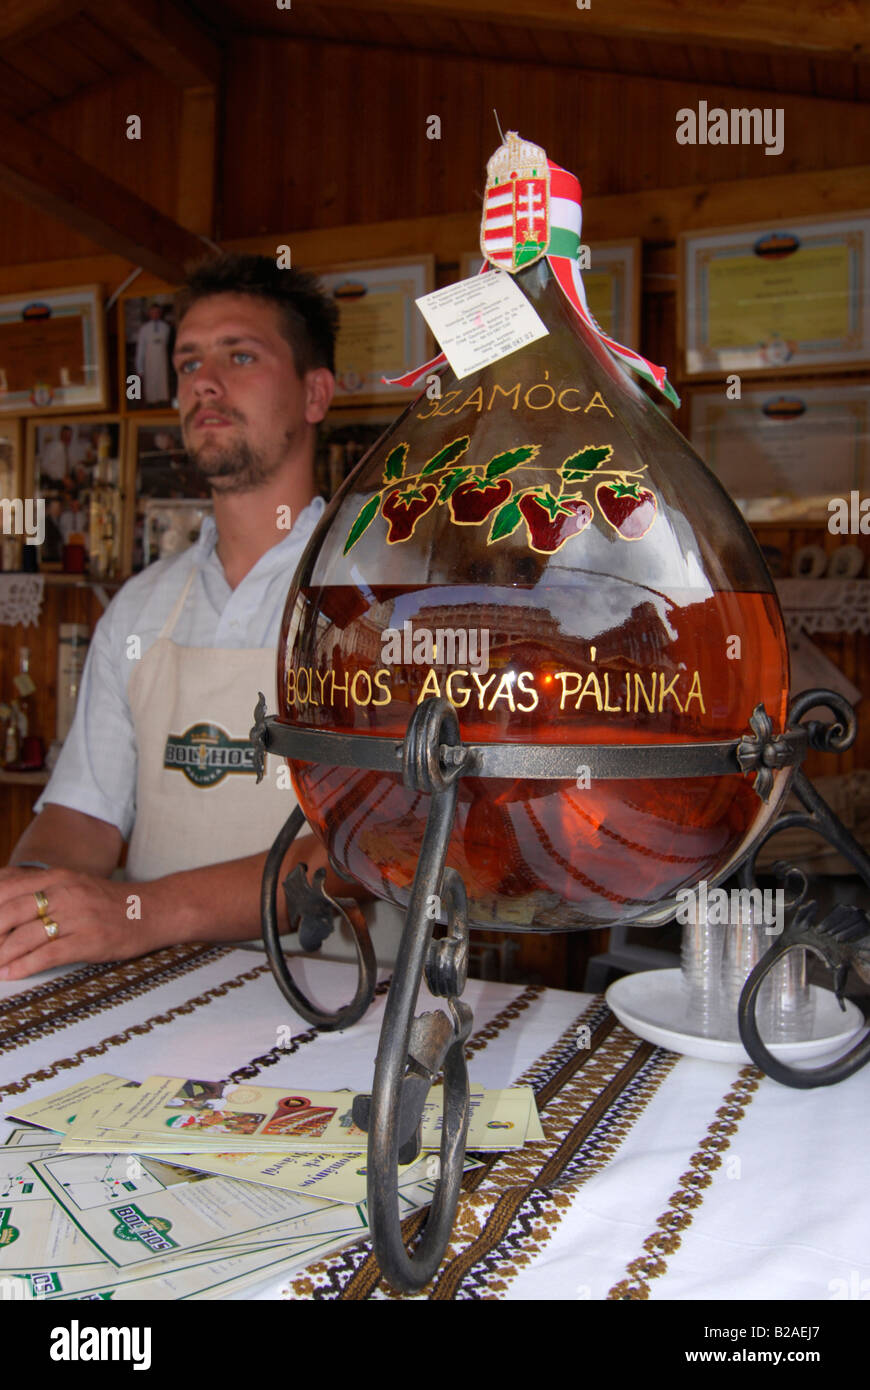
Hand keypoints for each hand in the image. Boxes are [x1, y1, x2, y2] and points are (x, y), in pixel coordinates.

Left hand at [0, 867, 159, 980]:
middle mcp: (66, 892)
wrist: (154, 910)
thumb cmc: (109, 902)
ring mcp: (78, 916)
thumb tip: (2, 895)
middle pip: (11, 911)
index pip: (7, 887)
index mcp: (58, 877)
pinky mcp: (90, 940)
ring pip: (26, 935)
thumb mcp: (73, 884)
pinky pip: (49, 954)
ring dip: (2, 954)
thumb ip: (39, 890)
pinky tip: (12, 974)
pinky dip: (25, 966)